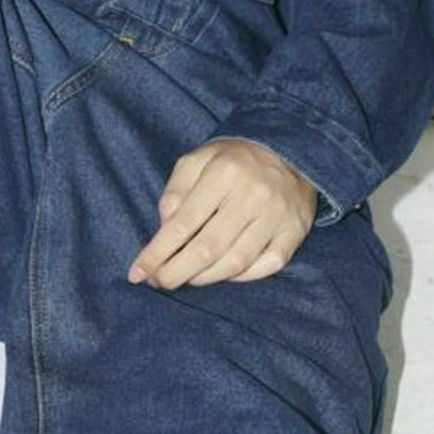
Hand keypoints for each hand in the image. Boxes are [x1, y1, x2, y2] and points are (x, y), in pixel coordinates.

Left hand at [126, 138, 316, 288]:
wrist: (291, 150)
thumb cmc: (233, 160)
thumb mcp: (198, 159)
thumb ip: (176, 190)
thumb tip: (164, 228)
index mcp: (224, 173)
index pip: (184, 222)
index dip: (158, 252)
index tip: (138, 273)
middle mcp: (253, 195)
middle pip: (208, 248)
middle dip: (177, 272)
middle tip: (159, 282)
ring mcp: (277, 216)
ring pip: (236, 262)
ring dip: (205, 278)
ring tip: (185, 278)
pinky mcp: (295, 232)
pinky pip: (265, 266)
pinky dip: (241, 277)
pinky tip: (222, 274)